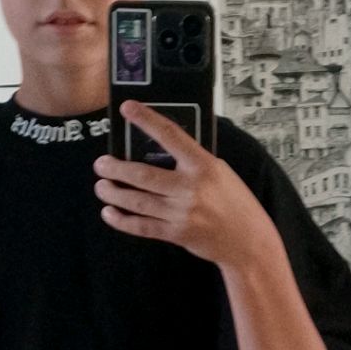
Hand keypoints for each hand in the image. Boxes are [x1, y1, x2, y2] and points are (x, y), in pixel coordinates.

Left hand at [93, 102, 276, 270]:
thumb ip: (192, 162)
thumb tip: (159, 149)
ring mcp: (182, 212)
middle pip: (143, 175)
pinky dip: (122, 220)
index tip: (128, 108)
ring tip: (101, 186)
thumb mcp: (220, 172)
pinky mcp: (176, 233)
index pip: (170, 135)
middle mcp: (191, 187)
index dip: (147, 120)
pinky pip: (142, 226)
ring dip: (113, 193)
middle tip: (101, 163)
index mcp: (204, 165)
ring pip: (138, 201)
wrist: (249, 241)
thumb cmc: (235, 203)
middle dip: (116, 168)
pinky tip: (109, 212)